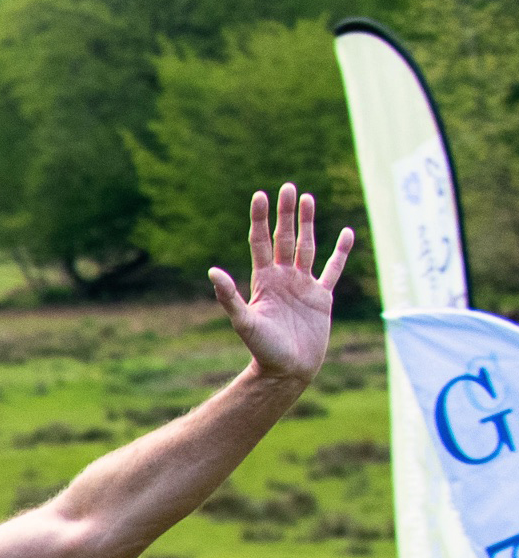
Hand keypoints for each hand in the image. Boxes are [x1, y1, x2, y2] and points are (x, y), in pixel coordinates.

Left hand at [206, 183, 355, 387]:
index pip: (261, 242)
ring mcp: (303, 286)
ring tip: (308, 198)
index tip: (260, 194)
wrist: (287, 370)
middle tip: (287, 187)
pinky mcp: (322, 297)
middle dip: (285, 214)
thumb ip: (229, 297)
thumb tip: (212, 272)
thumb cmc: (262, 349)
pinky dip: (341, 252)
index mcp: (263, 281)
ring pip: (307, 247)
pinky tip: (346, 233)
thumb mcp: (244, 321)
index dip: (260, 219)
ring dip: (308, 224)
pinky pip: (333, 269)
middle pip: (285, 238)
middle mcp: (283, 279)